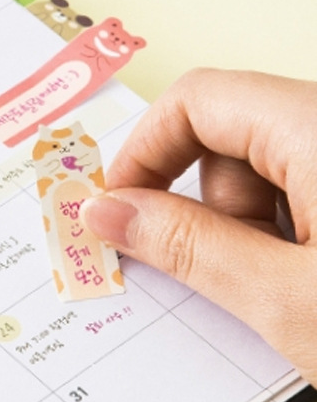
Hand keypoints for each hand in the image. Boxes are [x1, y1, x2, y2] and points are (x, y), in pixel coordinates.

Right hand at [82, 68, 316, 384]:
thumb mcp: (289, 301)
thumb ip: (189, 249)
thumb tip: (104, 213)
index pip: (199, 100)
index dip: (144, 151)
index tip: (117, 211)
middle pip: (231, 139)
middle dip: (207, 208)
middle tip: (228, 273)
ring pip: (266, 175)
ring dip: (250, 232)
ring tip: (289, 292)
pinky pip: (299, 197)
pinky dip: (283, 239)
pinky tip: (310, 287)